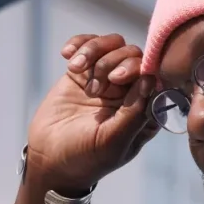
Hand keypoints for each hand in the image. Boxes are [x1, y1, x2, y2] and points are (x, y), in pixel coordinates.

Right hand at [26, 33, 158, 191]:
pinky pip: (89, 45)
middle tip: (95, 88)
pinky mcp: (84, 72)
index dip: (138, 69)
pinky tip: (67, 56)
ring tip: (77, 69)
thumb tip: (151, 79)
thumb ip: (135, 112)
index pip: (154, 76)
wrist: (49, 159)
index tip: (116, 80)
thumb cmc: (86, 157)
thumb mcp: (113, 141)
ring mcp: (107, 80)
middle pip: (134, 55)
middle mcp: (131, 92)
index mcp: (146, 110)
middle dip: (114, 61)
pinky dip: (79, 44)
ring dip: (94, 51)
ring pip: (113, 45)